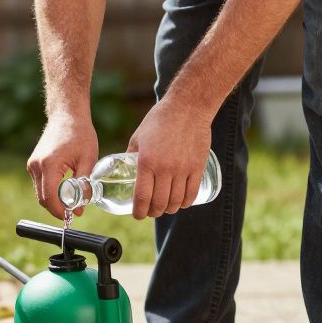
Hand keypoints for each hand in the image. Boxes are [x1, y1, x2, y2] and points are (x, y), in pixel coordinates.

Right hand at [27, 116, 98, 219]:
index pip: (50, 198)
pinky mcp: (33, 164)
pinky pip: (40, 185)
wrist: (67, 115)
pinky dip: (51, 191)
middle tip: (74, 211)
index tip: (73, 216)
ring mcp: (32, 165)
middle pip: (43, 199)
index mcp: (49, 164)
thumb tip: (80, 209)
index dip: (60, 211)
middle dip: (57, 209)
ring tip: (72, 201)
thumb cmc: (80, 134)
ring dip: (54, 201)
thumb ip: (84, 186)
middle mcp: (36, 166)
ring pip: (40, 193)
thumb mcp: (88, 160)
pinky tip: (65, 190)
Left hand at [127, 100, 212, 219]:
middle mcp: (164, 168)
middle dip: (153, 212)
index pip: (142, 197)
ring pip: (176, 201)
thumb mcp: (138, 136)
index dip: (139, 211)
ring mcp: (183, 169)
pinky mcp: (197, 167)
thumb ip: (131, 155)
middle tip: (151, 211)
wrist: (187, 107)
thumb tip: (124, 170)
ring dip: (169, 210)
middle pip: (159, 203)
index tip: (138, 215)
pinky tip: (181, 203)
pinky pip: (191, 193)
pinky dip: (185, 203)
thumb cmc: (159, 120)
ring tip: (166, 208)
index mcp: (146, 161)